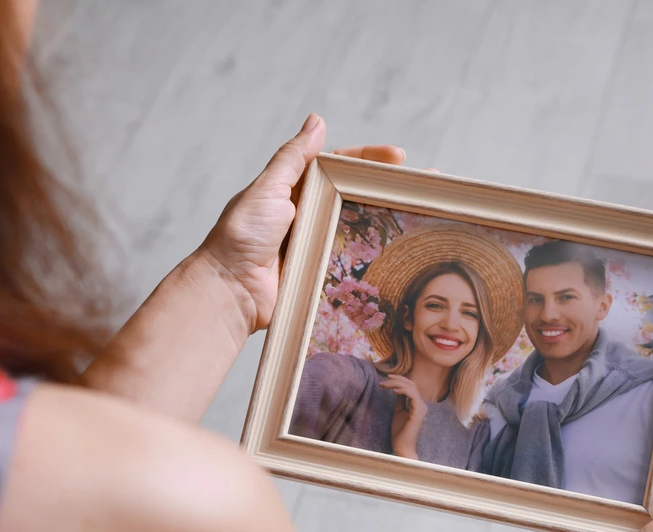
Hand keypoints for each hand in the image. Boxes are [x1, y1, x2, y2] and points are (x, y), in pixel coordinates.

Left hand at [200, 114, 405, 332]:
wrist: (229, 289)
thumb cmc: (241, 236)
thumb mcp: (267, 189)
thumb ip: (293, 158)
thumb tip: (316, 121)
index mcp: (294, 190)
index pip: (339, 166)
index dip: (368, 159)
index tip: (399, 157)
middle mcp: (307, 214)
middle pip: (355, 196)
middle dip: (387, 189)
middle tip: (422, 185)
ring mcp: (315, 244)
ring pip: (359, 228)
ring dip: (389, 221)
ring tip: (422, 214)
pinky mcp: (319, 272)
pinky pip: (351, 262)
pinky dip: (374, 256)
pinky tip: (400, 252)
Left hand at [380, 374, 427, 459]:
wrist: (402, 446)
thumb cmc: (400, 432)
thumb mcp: (398, 411)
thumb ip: (400, 400)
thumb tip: (397, 388)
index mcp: (417, 404)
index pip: (411, 386)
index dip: (399, 380)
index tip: (386, 379)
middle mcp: (421, 405)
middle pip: (411, 384)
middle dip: (397, 379)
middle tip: (383, 380)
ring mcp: (421, 408)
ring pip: (411, 387)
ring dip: (397, 384)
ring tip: (385, 385)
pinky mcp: (418, 412)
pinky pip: (412, 395)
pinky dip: (403, 390)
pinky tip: (393, 390)